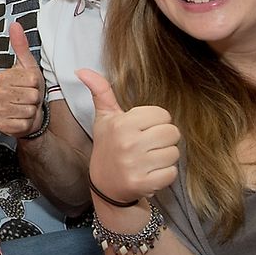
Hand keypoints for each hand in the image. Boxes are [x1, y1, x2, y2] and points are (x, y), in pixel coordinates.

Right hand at [0, 23, 45, 136]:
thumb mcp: (28, 67)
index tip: (31, 86)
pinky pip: (22, 124)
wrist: (27, 114)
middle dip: (35, 99)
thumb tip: (15, 24)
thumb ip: (21, 46)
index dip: (37, 85)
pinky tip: (22, 120)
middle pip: (30, 96)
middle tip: (29, 98)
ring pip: (27, 110)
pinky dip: (27, 123)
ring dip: (32, 111)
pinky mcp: (0, 125)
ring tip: (27, 108)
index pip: (32, 80)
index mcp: (2, 77)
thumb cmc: (29, 90)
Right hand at [77, 69, 179, 203]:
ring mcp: (135, 165)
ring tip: (148, 160)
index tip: (142, 131)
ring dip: (165, 158)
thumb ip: (100, 91)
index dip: (155, 122)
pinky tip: (150, 174)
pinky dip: (164, 175)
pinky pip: (171, 173)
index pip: (162, 114)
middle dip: (163, 140)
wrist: (105, 185)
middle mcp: (128, 143)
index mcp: (122, 124)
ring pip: (173, 153)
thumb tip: (81, 69)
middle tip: (147, 147)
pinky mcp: (143, 184)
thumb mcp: (104, 118)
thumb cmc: (109, 146)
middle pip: (172, 132)